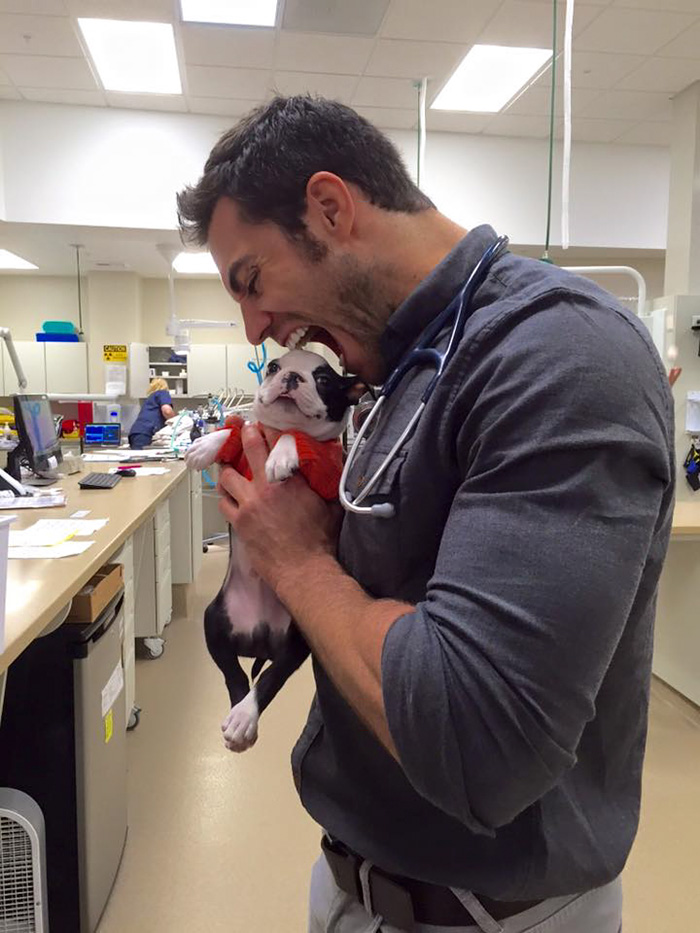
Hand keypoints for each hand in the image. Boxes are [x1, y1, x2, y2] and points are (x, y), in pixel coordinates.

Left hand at [218, 424, 341, 589]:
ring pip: (227, 477)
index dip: (268, 429)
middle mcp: (266, 487)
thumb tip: (334, 468)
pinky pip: (223, 503)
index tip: (264, 424)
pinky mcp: (239, 521)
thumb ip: (327, 483)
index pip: (276, 442)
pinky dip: (225, 497)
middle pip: (248, 450)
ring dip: (228, 471)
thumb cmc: (319, 541)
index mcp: (290, 479)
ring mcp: (249, 504)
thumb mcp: (330, 505)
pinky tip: (230, 497)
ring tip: (229, 468)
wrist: (303, 569)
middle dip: (244, 436)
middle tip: (242, 430)